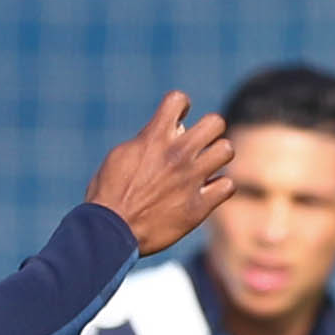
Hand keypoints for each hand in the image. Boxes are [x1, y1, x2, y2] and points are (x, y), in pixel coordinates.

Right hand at [84, 91, 235, 254]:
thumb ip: (144, 141)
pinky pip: (227, 186)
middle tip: (196, 146)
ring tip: (202, 168)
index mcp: (153, 139)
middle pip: (215, 122)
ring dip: (216, 158)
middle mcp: (177, 155)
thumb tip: (163, 133)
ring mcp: (191, 180)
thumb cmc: (107, 197)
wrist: (108, 234)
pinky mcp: (198, 206)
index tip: (176, 120)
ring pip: (226, 150)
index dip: (180, 107)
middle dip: (207, 132)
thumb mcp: (118, 159)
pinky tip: (204, 192)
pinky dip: (217, 188)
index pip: (178, 100)